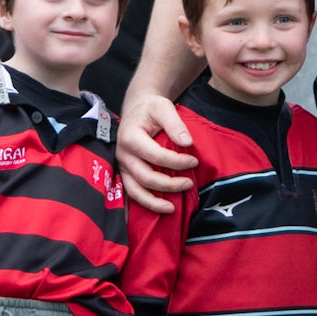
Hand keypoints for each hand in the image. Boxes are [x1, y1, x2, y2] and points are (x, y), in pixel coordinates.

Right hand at [116, 93, 197, 214]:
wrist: (136, 110)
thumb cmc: (150, 109)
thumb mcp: (163, 107)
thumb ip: (175, 124)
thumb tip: (187, 143)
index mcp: (130, 137)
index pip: (156, 156)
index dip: (177, 162)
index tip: (194, 162)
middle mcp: (123, 154)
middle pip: (146, 177)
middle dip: (169, 184)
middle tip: (189, 184)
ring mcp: (122, 166)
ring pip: (135, 191)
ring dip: (154, 202)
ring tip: (172, 208)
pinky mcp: (124, 174)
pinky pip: (132, 193)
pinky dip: (145, 203)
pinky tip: (159, 208)